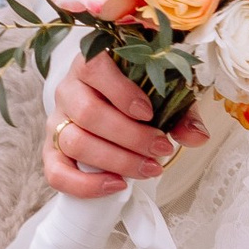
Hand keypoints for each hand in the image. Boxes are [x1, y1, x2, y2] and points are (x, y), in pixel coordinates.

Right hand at [43, 48, 205, 201]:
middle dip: (130, 136)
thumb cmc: (134, 95)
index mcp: (92, 64)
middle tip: (161, 149)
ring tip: (149, 168)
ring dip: (116, 160)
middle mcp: (68, 90)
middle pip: (88, 113)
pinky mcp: (51, 151)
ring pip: (74, 142)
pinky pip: (56, 172)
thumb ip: (180, 111)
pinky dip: (85, 184)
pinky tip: (116, 185)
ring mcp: (56, 121)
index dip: (121, 92)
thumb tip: (197, 136)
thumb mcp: (162, 94)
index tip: (149, 113)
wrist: (105, 104)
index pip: (94, 68)